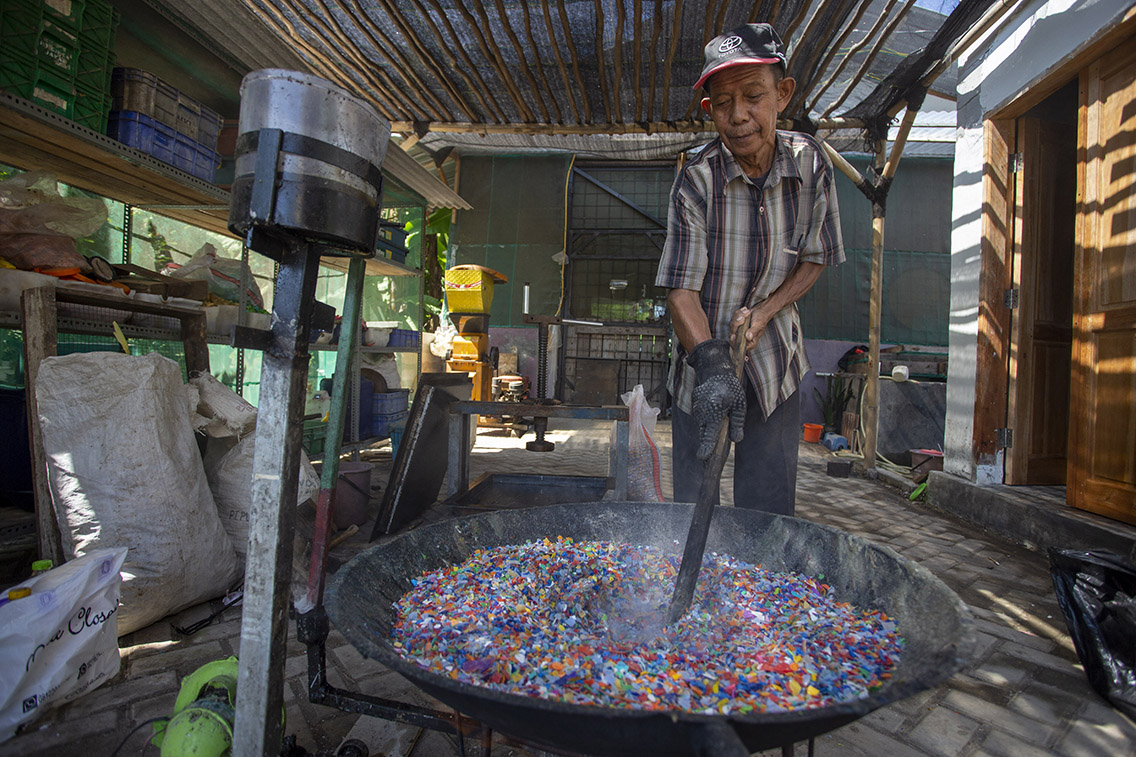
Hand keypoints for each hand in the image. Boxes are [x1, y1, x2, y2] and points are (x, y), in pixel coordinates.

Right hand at [686, 339, 745, 459]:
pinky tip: (712, 427)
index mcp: (714, 413)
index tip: (703, 460)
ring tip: (713, 448)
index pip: (710, 435)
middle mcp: (702, 414)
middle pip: (704, 435)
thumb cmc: (730, 387)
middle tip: (709, 466)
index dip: (707, 449)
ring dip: (708, 436)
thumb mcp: (739, 404)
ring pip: (702, 428)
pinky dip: (707, 426)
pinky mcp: (695, 408)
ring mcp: (697, 411)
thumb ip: (738, 423)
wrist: (714, 370)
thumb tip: (736, 440)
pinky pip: (701, 421)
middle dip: (707, 448)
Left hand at [730, 306, 771, 351]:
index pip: (738, 346)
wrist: (761, 311)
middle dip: (737, 324)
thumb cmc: (761, 319)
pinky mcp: (736, 324)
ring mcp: (738, 331)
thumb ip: (753, 332)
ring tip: (747, 312)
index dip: (734, 342)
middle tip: (743, 317)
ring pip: (732, 325)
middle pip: (732, 335)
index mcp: (749, 342)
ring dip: (739, 316)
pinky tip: (745, 311)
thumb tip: (748, 337)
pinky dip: (739, 313)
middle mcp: (743, 338)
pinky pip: (733, 319)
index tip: (734, 335)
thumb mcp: (759, 326)